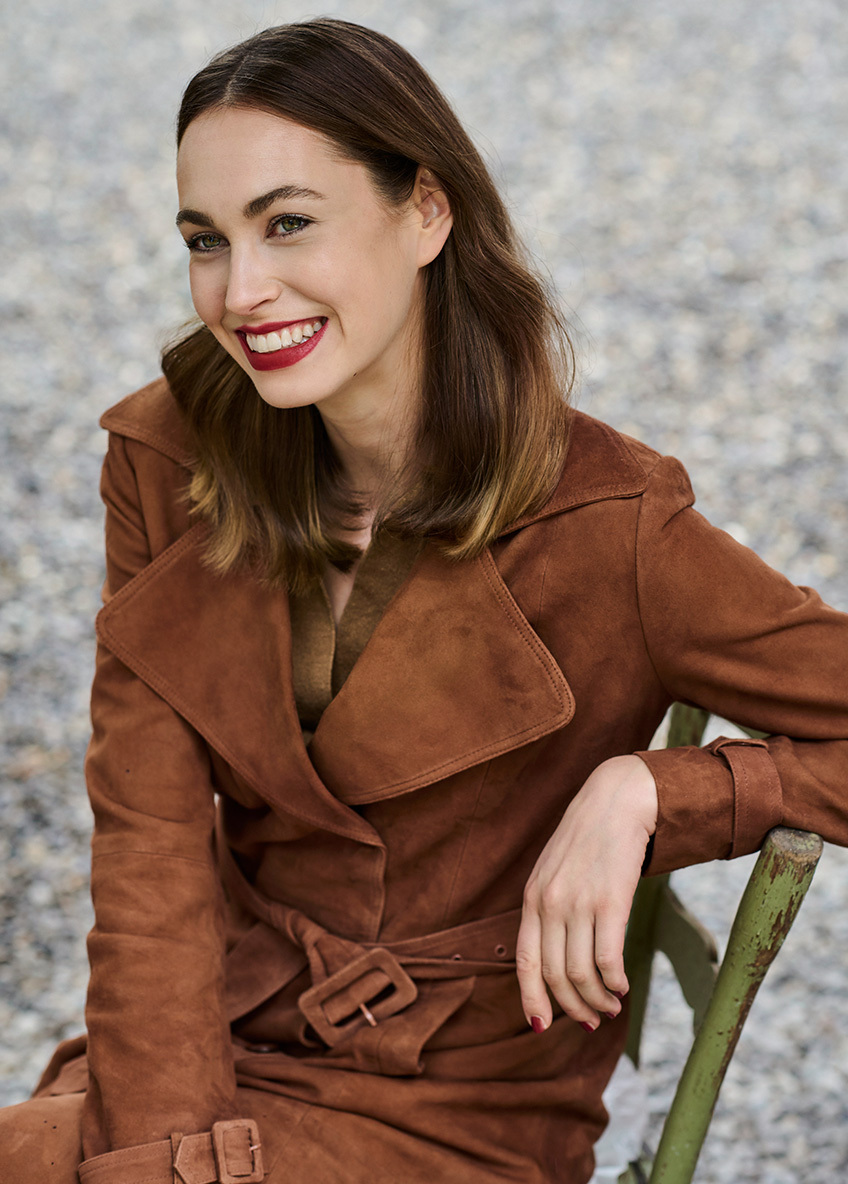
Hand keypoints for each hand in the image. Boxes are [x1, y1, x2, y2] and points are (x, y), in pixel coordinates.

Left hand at [516, 755, 657, 1031]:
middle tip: (592, 1020)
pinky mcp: (610, 902)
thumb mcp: (554, 871)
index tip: (542, 1026)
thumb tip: (555, 957)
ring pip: (582, 974)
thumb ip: (548, 908)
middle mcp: (550, 904)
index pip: (525, 962)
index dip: (532, 999)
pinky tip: (622, 986)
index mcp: (532, 898)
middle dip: (574, 1007)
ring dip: (598, 1000)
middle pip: (556, 975)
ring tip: (611, 1006)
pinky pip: (608, 960)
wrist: (616, 802)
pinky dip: (615, 982)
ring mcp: (578, 903)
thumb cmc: (588, 840)